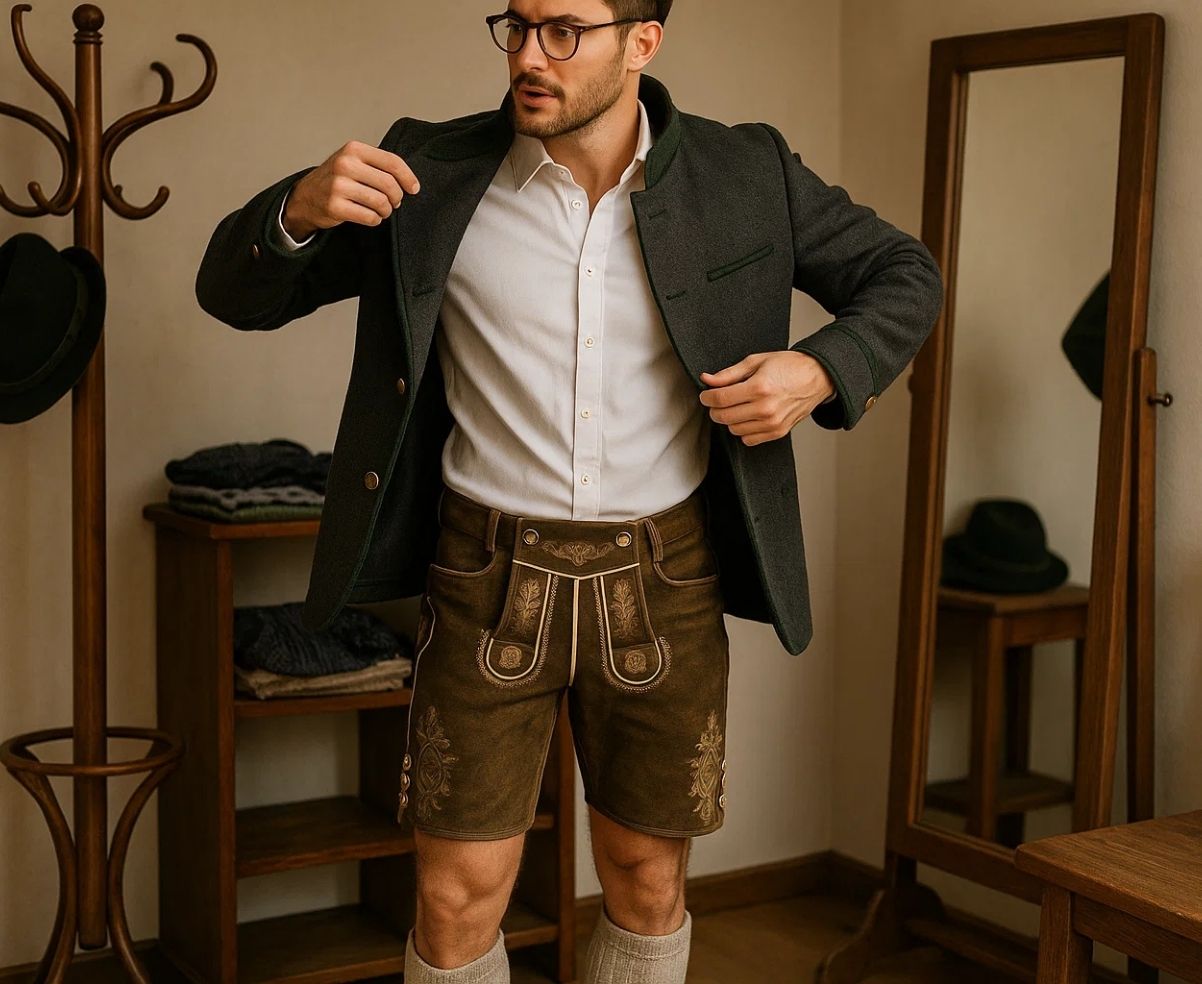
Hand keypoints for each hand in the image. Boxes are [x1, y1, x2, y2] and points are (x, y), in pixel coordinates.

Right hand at [283, 140, 420, 239]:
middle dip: (397, 198)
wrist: (306, 196)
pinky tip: (371, 217)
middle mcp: (345, 165)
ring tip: (382, 211)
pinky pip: (369, 217)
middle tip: (394, 203)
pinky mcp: (335, 206)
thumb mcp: (354, 161)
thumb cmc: (336, 179)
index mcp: (354, 149)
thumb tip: (410, 182)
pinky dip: (375, 220)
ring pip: (381, 202)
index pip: (392, 162)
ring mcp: (338, 186)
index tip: (414, 189)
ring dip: (386, 211)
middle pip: (389, 185)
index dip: (408, 178)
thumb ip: (378, 165)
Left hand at [699, 351, 835, 445]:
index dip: (707, 397)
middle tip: (718, 400)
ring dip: (729, 419)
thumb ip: (729, 374)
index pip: (720, 399)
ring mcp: (772, 423)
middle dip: (715, 408)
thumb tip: (707, 380)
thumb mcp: (756, 361)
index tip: (706, 394)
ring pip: (734, 429)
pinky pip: (748, 439)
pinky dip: (743, 429)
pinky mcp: (778, 432)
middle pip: (724, 416)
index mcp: (759, 387)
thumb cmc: (788, 366)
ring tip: (737, 405)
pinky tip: (748, 416)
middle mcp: (766, 408)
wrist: (817, 377)